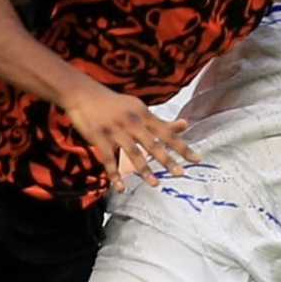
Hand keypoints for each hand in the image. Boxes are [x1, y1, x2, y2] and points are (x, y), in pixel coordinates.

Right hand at [62, 85, 198, 191]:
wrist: (83, 94)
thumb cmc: (114, 104)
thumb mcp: (138, 108)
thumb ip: (160, 121)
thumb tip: (185, 124)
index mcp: (144, 115)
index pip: (167, 133)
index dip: (182, 146)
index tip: (197, 159)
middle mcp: (132, 122)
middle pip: (153, 143)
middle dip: (167, 159)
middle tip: (180, 173)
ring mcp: (115, 130)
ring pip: (133, 153)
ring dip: (144, 170)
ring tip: (155, 184)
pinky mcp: (99, 137)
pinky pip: (108, 160)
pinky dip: (114, 175)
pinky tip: (120, 188)